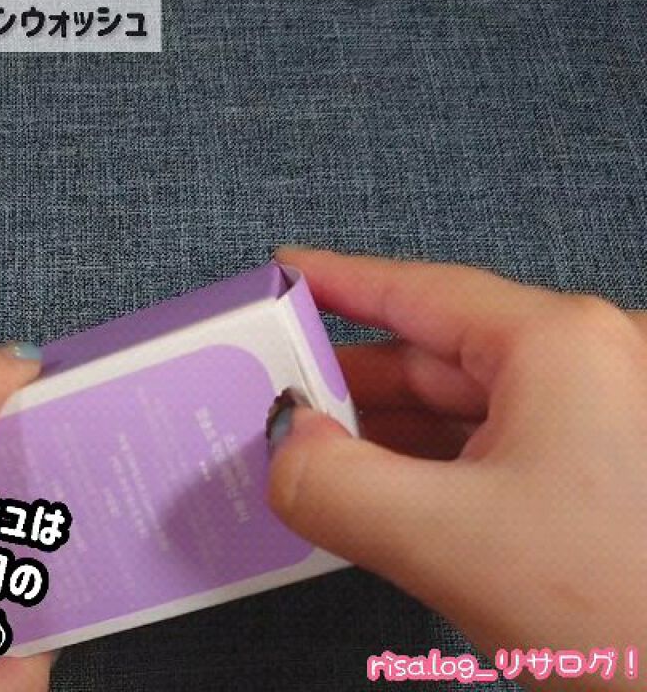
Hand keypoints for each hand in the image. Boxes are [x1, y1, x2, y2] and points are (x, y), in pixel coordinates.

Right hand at [268, 249, 646, 689]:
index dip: (339, 282)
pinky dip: (425, 469)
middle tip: (271, 389)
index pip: (420, 293)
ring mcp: (599, 423)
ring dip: (383, 433)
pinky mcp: (601, 477)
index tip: (282, 273)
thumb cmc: (622, 608)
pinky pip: (489, 453)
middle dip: (348, 379)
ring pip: (461, 411)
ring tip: (307, 447)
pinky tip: (375, 490)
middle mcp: (586, 367)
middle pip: (435, 355)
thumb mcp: (446, 541)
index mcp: (559, 346)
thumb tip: (283, 445)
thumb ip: (331, 484)